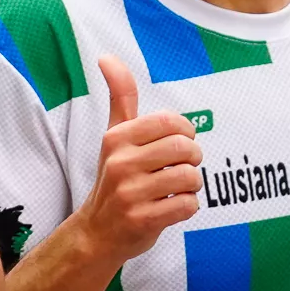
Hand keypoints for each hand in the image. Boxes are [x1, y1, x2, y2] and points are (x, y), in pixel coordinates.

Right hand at [72, 57, 202, 263]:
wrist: (97, 233)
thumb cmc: (114, 179)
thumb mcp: (114, 135)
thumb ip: (120, 96)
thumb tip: (106, 57)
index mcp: (117, 138)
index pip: (172, 122)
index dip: (186, 133)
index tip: (179, 143)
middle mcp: (121, 163)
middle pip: (185, 149)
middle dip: (193, 159)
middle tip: (182, 168)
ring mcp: (131, 193)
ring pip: (190, 177)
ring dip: (191, 185)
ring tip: (175, 189)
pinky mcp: (143, 220)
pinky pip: (188, 205)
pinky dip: (187, 207)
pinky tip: (170, 207)